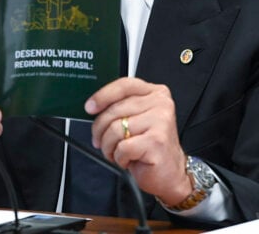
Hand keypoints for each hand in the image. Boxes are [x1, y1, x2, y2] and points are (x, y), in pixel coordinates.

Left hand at [85, 77, 191, 205]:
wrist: (169, 173)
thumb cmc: (149, 147)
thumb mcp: (136, 120)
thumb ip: (121, 107)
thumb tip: (93, 106)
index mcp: (156, 93)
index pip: (124, 85)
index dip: (103, 95)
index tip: (90, 107)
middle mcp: (161, 104)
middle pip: (115, 109)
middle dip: (101, 129)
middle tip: (100, 141)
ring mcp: (161, 122)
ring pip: (116, 129)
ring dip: (109, 146)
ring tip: (117, 152)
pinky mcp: (157, 141)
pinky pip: (123, 147)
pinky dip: (119, 158)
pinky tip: (128, 159)